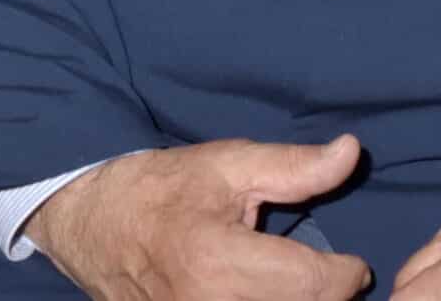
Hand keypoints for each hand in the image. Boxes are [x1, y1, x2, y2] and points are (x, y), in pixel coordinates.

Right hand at [24, 136, 371, 300]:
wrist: (88, 225)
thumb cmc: (157, 189)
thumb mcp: (226, 164)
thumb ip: (294, 166)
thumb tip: (352, 153)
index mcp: (218, 260)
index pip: (311, 285)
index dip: (345, 274)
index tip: (352, 264)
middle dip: (325, 296)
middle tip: (329, 275)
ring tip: (299, 286)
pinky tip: (267, 295)